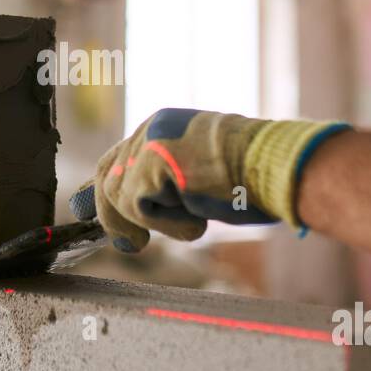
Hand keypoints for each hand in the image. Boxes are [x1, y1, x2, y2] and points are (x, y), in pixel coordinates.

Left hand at [70, 108, 349, 251]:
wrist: (277, 165)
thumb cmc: (252, 177)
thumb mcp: (197, 177)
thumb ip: (163, 185)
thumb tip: (133, 212)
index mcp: (162, 126)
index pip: (116, 158)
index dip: (102, 190)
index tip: (92, 214)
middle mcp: (150, 128)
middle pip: (107, 178)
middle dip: (112, 217)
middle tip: (132, 245)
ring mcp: (149, 143)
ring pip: (120, 199)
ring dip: (155, 222)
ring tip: (194, 220)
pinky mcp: (153, 163)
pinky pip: (139, 209)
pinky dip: (169, 226)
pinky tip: (199, 219)